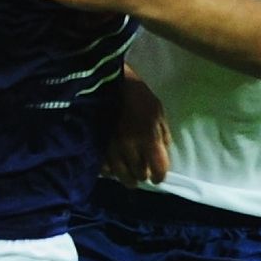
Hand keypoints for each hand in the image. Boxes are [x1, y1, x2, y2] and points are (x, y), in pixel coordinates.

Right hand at [102, 69, 170, 183]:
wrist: (109, 84)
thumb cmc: (138, 96)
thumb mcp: (158, 112)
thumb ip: (163, 135)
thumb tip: (162, 153)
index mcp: (148, 138)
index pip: (157, 169)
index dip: (159, 176)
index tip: (158, 176)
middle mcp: (129, 147)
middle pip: (139, 175)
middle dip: (143, 174)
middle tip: (144, 171)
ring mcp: (111, 148)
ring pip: (121, 176)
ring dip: (127, 176)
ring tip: (130, 175)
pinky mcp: (97, 146)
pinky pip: (104, 168)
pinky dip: (110, 171)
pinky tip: (114, 167)